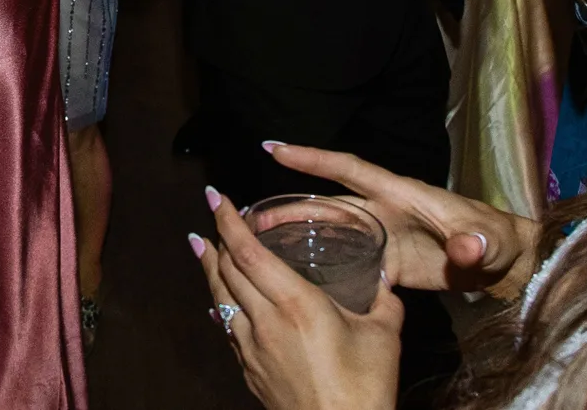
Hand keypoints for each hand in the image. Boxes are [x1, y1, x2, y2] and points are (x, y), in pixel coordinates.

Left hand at [195, 187, 400, 409]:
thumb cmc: (364, 389)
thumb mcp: (383, 336)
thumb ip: (384, 299)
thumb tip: (385, 277)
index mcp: (296, 303)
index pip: (249, 252)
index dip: (228, 221)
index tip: (216, 197)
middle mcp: (265, 321)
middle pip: (227, 270)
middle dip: (216, 238)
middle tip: (214, 215)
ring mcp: (252, 348)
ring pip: (220, 298)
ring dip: (210, 268)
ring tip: (202, 247)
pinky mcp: (250, 371)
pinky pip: (227, 328)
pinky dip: (220, 305)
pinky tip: (218, 302)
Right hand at [266, 144, 536, 298]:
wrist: (505, 264)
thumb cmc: (498, 242)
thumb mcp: (490, 241)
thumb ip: (477, 243)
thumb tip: (466, 245)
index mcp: (400, 194)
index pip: (349, 169)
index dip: (312, 158)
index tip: (273, 148)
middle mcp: (383, 210)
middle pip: (327, 204)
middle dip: (289, 206)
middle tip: (247, 216)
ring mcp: (382, 236)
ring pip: (329, 231)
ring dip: (295, 234)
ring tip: (256, 242)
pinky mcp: (386, 262)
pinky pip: (344, 260)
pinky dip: (318, 263)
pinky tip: (293, 274)